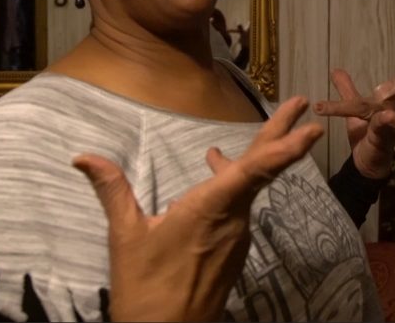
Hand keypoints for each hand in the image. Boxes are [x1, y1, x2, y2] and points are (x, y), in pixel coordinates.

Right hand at [73, 97, 322, 321]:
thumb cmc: (146, 290)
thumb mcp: (125, 238)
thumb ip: (112, 191)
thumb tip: (83, 157)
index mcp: (211, 209)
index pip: (255, 170)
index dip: (285, 147)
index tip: (311, 127)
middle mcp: (233, 219)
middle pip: (262, 169)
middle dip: (284, 134)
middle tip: (303, 105)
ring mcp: (237, 236)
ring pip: (249, 187)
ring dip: (254, 157)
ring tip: (264, 130)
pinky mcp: (232, 249)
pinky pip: (239, 206)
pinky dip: (233, 182)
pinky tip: (216, 171)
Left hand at [312, 54, 394, 178]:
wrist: (365, 164)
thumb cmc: (365, 136)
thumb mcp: (353, 109)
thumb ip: (348, 90)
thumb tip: (336, 69)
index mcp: (389, 99)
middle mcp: (392, 109)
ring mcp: (388, 125)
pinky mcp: (381, 141)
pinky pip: (381, 130)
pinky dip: (386, 123)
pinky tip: (391, 116)